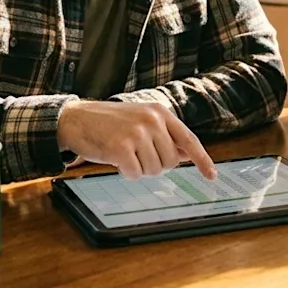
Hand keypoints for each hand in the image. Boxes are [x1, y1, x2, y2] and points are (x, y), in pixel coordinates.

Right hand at [56, 100, 217, 180]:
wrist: (75, 119)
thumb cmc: (108, 123)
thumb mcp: (140, 121)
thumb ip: (164, 135)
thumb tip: (187, 154)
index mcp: (160, 112)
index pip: (189, 139)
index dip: (202, 160)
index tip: (211, 175)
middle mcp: (152, 120)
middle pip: (170, 162)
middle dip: (155, 165)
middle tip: (136, 154)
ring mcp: (137, 132)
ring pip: (153, 171)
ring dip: (139, 169)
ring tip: (124, 153)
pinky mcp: (122, 147)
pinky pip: (136, 174)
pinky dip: (126, 173)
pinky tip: (115, 159)